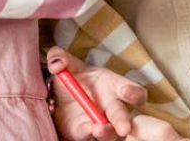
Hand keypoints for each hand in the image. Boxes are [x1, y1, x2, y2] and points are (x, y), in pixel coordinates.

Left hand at [47, 47, 189, 140]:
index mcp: (113, 85)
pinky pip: (88, 137)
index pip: (132, 90)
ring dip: (107, 132)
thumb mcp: (65, 62)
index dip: (134, 92)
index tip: (127, 92)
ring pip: (110, 132)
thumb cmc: (71, 75)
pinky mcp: (84, 134)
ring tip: (98, 129)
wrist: (56, 95)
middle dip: (123, 121)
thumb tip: (56, 64)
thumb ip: (59, 56)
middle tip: (124, 128)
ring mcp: (100, 123)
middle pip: (122, 115)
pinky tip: (86, 129)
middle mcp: (111, 107)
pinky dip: (87, 134)